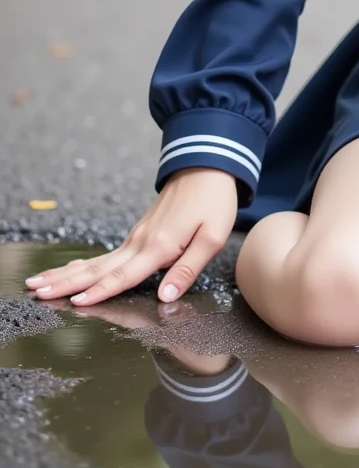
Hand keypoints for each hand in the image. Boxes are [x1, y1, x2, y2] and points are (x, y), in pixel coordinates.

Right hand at [24, 167, 237, 306]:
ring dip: (67, 274)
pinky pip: (107, 254)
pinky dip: (84, 265)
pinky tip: (71, 271)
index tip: (76, 303)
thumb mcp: (213, 237)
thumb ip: (188, 269)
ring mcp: (138, 236)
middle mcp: (141, 241)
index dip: (101, 292)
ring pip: (98, 261)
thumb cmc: (214, 200)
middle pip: (99, 269)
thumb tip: (164, 297)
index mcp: (158, 246)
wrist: (207, 164)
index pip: (124, 276)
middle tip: (35, 290)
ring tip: (40, 283)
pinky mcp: (140, 232)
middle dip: (66, 282)